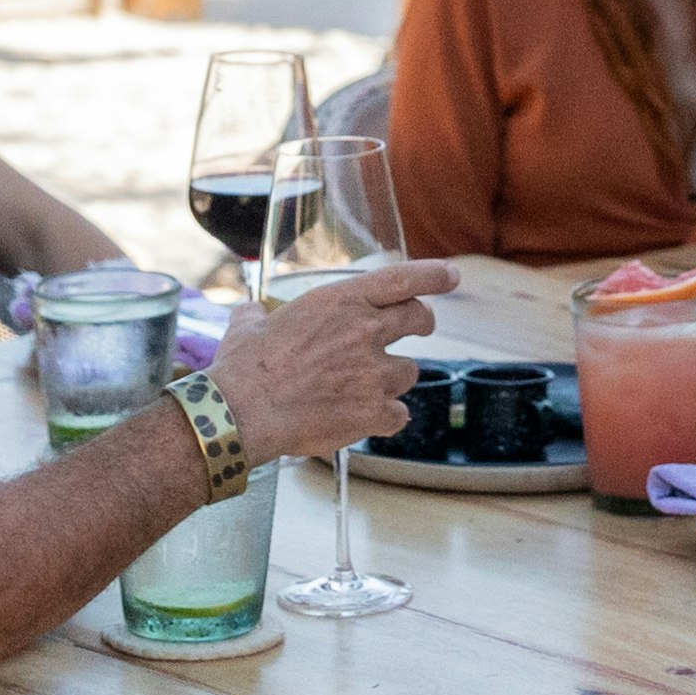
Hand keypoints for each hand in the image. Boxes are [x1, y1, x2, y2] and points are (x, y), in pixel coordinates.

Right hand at [206, 260, 445, 463]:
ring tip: (363, 388)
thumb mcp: (247, 327)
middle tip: (418, 329)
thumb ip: (255, 316)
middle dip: (422, 323)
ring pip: (408, 371)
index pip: (402, 278)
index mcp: (340, 302)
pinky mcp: (374, 412)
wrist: (243, 413)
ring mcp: (374, 373)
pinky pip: (399, 414)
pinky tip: (366, 419)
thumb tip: (247, 312)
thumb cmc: (243, 368)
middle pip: (418, 319)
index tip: (452, 275)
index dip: (433, 275)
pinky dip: (387, 417)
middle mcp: (365, 331)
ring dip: (393, 378)